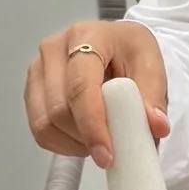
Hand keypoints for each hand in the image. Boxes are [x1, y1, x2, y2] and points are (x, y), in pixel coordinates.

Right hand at [24, 18, 168, 167]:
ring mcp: (37, 69)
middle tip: (112, 150)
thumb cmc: (130, 52)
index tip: (107, 154)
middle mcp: (53, 49)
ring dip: (74, 143)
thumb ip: (154, 97)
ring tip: (99, 140)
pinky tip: (83, 138)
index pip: (80, 86)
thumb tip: (157, 126)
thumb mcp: (152, 66)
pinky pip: (39, 130)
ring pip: (45, 124)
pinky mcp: (31, 89)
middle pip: (59, 109)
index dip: (92, 125)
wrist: (114, 45)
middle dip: (85, 138)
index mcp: (86, 36)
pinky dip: (62, 144)